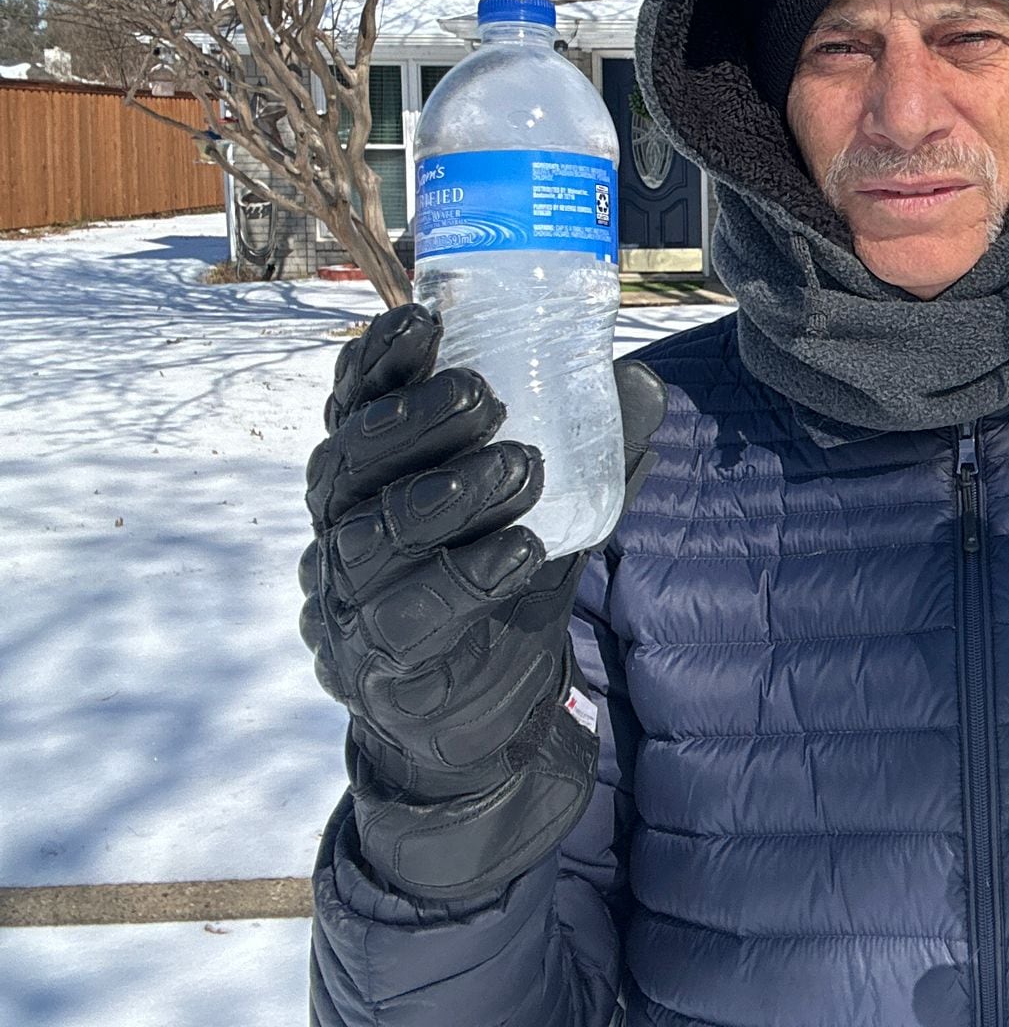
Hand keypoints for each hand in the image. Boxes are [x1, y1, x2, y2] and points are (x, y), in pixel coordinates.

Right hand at [298, 303, 664, 902]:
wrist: (483, 707)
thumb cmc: (500, 575)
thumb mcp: (548, 504)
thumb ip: (588, 447)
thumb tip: (642, 382)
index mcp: (372, 472)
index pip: (353, 404)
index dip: (377, 360)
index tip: (423, 320)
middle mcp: (346, 524)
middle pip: (350, 459)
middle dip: (413, 418)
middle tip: (483, 394)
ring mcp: (352, 594)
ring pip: (376, 532)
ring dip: (450, 493)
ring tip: (523, 467)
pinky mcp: (381, 658)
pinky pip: (408, 614)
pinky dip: (465, 577)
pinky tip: (519, 550)